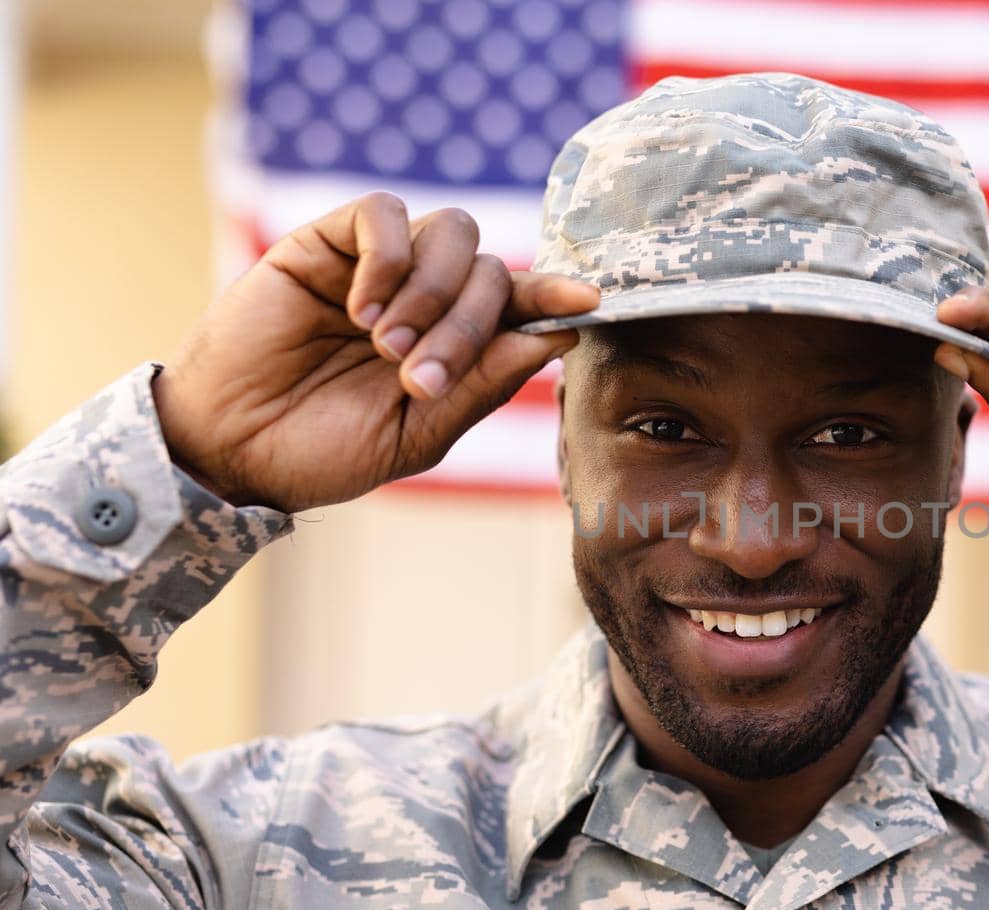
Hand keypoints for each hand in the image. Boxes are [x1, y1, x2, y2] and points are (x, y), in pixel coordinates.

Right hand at [153, 193, 598, 512]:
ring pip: (451, 233)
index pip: (519, 305)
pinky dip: (388, 257)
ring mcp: (378, 268)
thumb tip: (557, 338)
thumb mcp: (417, 433)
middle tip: (419, 375)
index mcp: (453, 346)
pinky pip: (383, 213)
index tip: (589, 302)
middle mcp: (424, 299)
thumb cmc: (323, 450)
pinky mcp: (325, 242)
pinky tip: (362, 309)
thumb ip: (481, 384)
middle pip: (492, 270)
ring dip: (432, 293)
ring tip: (386, 347)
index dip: (555, 297)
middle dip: (470, 324)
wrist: (232, 450)